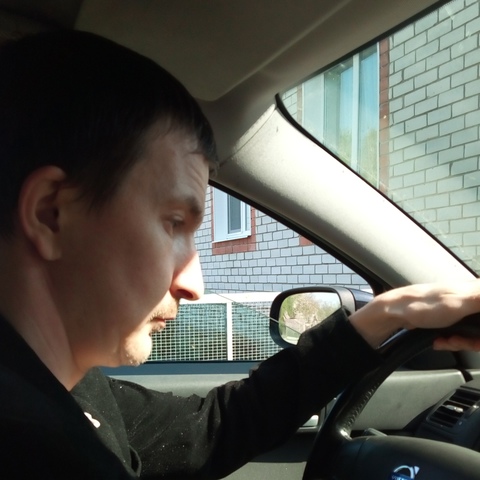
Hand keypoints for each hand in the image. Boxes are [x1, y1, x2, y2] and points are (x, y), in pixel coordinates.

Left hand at [349, 280, 479, 348]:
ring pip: (472, 331)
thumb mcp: (456, 303)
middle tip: (457, 341)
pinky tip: (441, 341)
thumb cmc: (421, 306)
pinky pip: (459, 334)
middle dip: (473, 338)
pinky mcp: (447, 318)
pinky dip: (452, 341)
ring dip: (461, 341)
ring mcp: (457, 308)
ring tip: (446, 341)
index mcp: (473, 289)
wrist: (391, 314)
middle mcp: (467, 297)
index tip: (476, 337)